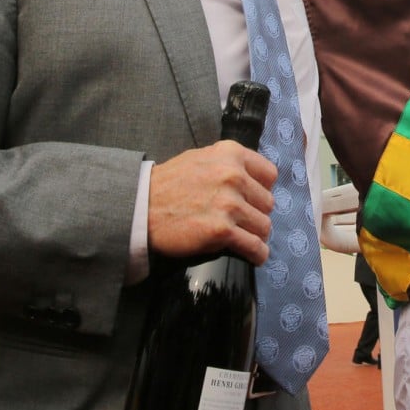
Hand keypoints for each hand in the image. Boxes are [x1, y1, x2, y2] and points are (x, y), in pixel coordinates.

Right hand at [146, 140, 277, 264]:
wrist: (140, 207)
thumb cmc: (168, 184)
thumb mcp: (201, 158)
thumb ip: (229, 164)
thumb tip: (253, 180)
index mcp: (231, 154)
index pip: (269, 174)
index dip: (262, 190)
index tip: (253, 200)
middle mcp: (233, 175)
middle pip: (268, 202)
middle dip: (257, 214)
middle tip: (241, 221)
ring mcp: (229, 204)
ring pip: (264, 226)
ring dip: (256, 235)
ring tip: (244, 238)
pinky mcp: (222, 231)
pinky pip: (255, 246)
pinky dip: (257, 254)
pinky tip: (254, 256)